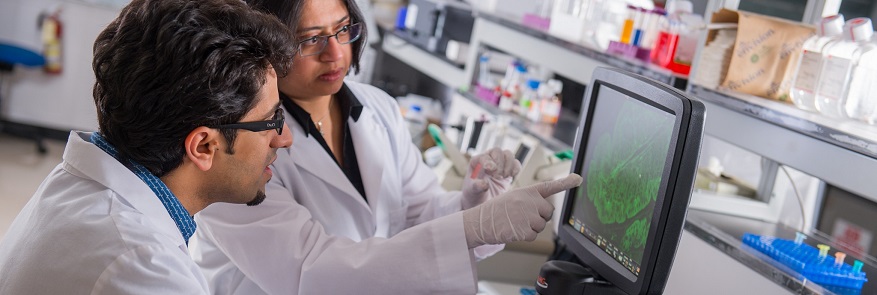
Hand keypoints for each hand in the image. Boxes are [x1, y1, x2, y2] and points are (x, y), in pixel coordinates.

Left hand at [461, 148, 521, 209]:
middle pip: (497, 151)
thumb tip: (485, 184)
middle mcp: (488, 159)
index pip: (484, 156)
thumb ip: (477, 186)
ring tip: (504, 177)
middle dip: (499, 163)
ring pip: (508, 154)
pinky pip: (516, 163)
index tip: (491, 170)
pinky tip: (511, 177)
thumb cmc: (474, 194)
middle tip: (497, 177)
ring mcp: (500, 164)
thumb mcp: (472, 191)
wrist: (483, 201)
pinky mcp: (509, 170)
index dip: (488, 161)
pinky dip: (516, 169)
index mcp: (476, 162)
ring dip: (508, 165)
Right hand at [462, 174, 581, 247]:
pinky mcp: (526, 230)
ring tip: (515, 222)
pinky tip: (514, 230)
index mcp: (527, 192)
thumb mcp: (513, 197)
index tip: (578, 178)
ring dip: (531, 228)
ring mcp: (528, 216)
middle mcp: (530, 201)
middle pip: (548, 212)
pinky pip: (534, 236)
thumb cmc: (497, 210)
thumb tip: (547, 210)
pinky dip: (525, 236)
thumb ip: (530, 200)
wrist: (481, 222)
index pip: (550, 186)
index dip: (566, 182)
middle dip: (539, 217)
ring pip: (542, 225)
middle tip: (522, 216)